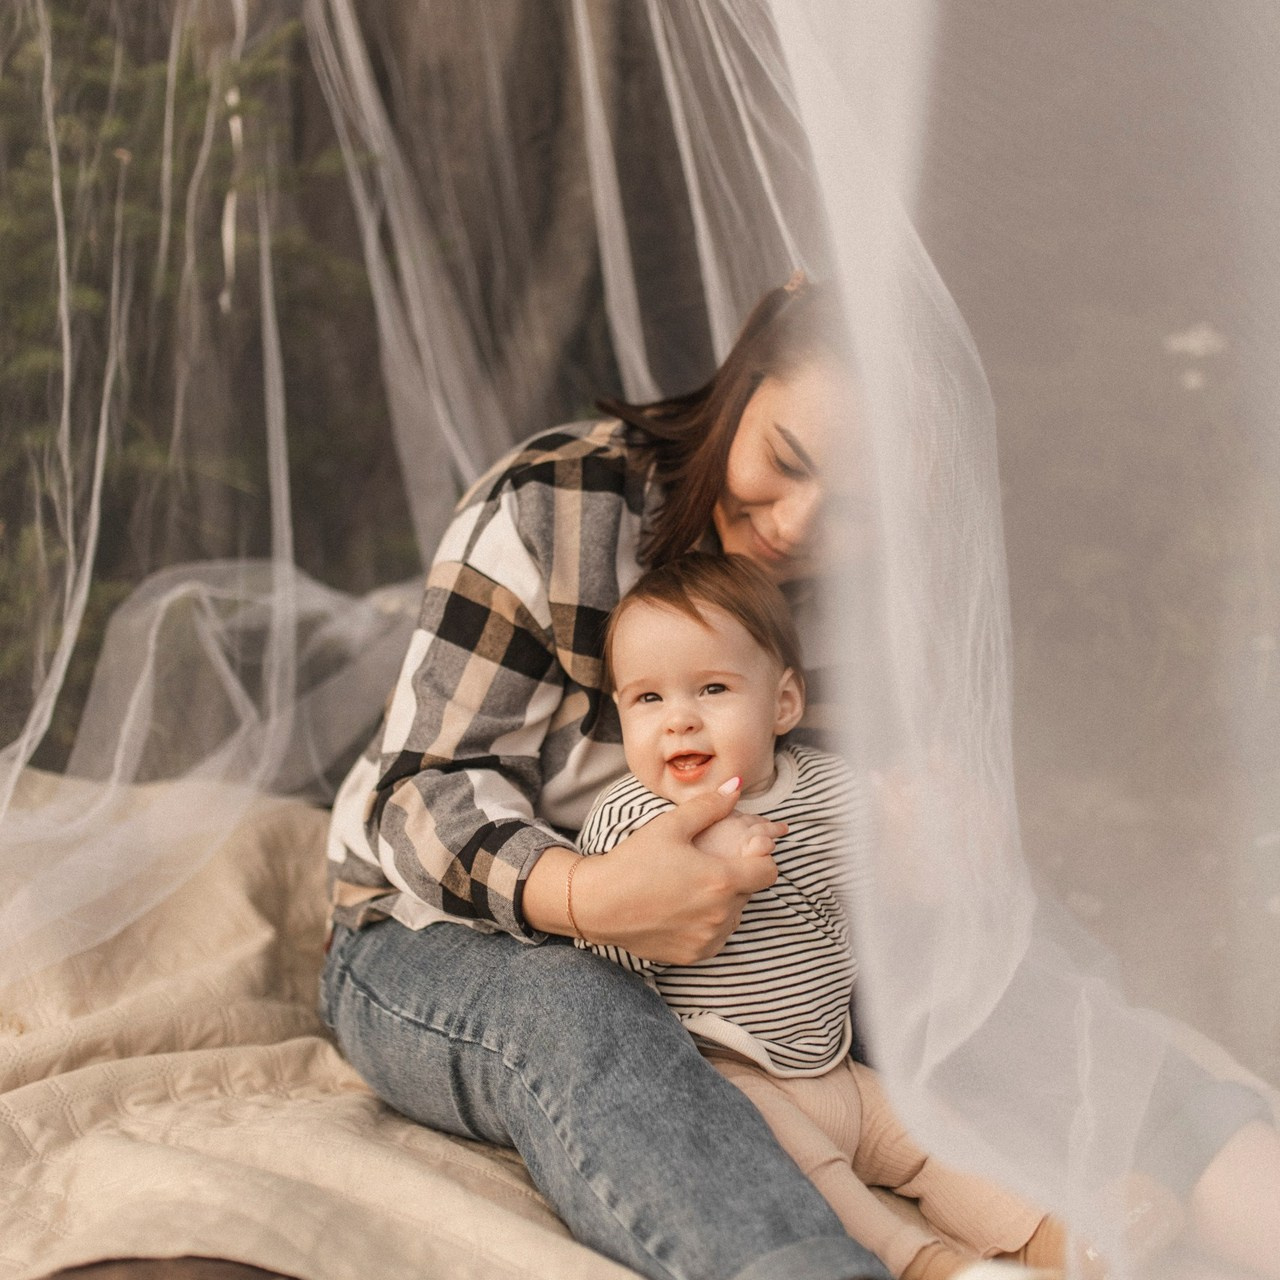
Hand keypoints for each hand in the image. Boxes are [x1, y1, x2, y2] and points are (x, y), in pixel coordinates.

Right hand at [571, 782, 781, 963]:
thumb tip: (737, 786)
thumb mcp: (671, 826)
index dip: (759, 858)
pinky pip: (716, 936)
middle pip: (749, 892)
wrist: (596, 904)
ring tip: (690, 887)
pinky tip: (683, 908)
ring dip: (722, 902)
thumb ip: (710, 806)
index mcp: (721, 880)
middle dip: (735, 877)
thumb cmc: (633, 860)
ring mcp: (708, 939)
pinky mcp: (694, 956)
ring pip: (734, 916)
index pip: (769, 871)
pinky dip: (708, 923)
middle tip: (703, 865)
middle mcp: (721, 915)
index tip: (740, 852)